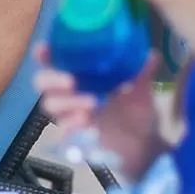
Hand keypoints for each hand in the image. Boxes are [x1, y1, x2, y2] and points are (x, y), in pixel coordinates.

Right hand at [34, 44, 161, 176]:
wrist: (144, 145)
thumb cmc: (136, 111)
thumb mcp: (141, 90)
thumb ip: (142, 73)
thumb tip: (151, 55)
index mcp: (81, 73)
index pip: (55, 59)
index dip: (45, 53)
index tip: (45, 48)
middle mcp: (70, 91)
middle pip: (43, 81)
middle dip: (52, 79)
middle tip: (71, 81)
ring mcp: (70, 113)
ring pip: (51, 104)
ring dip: (67, 102)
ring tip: (91, 104)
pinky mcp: (74, 133)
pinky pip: (62, 127)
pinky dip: (71, 123)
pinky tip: (85, 121)